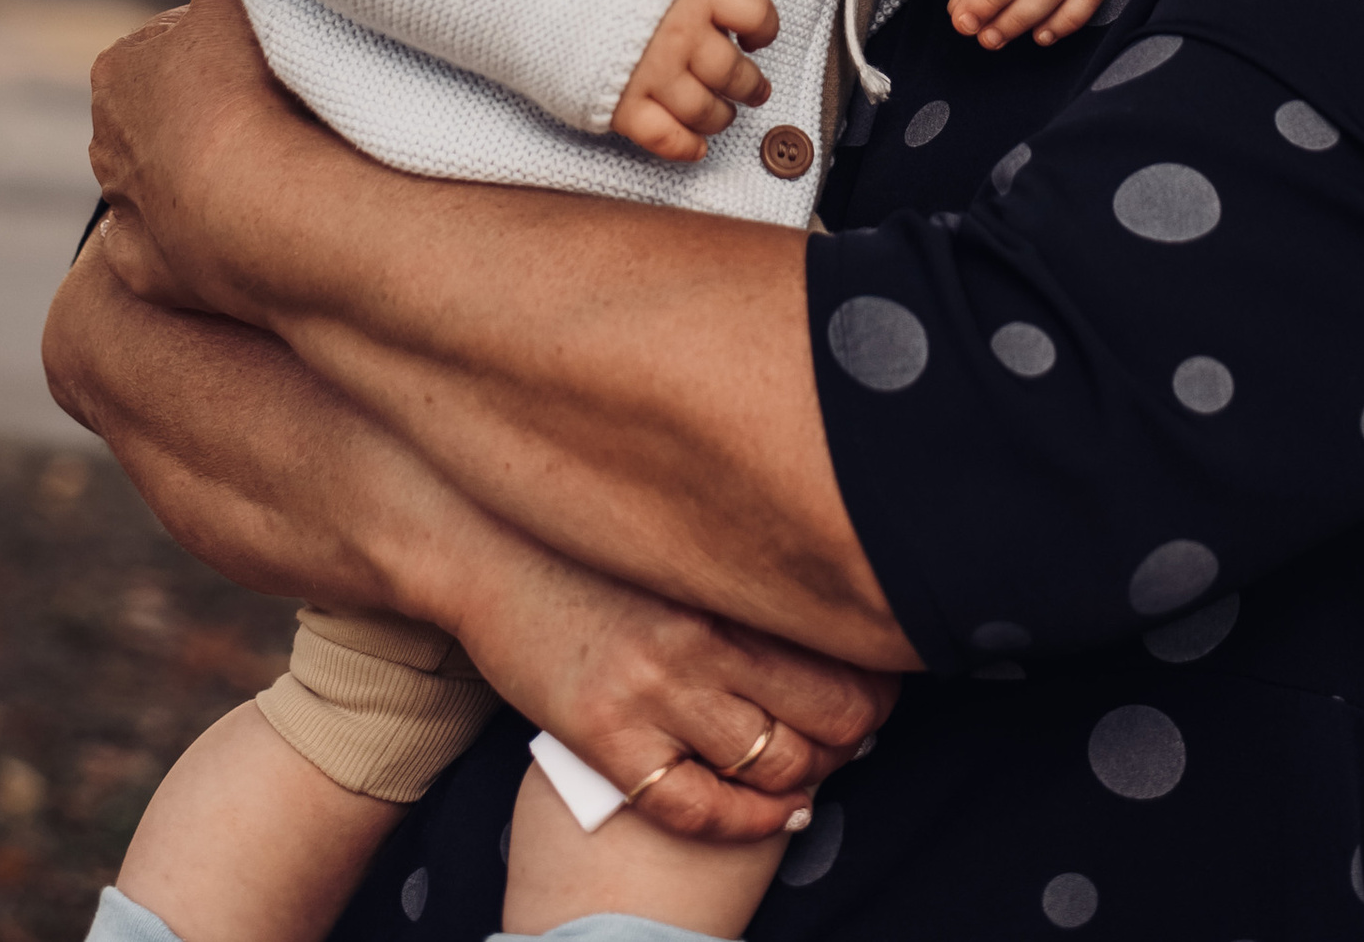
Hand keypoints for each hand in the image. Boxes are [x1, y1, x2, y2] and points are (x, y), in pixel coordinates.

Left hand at [86, 0, 303, 314]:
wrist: (249, 209)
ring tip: (273, 165)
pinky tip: (249, 220)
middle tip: (275, 102)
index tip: (266, 49)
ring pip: (167, 182)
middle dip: (208, 109)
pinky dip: (205, 236)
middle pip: (166, 114)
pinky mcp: (151, 274)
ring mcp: (127, 215)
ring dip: (207, 174)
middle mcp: (106, 145)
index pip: (170, 45)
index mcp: (119, 73)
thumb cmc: (241, 89)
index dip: (220, 44)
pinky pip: (178, 248)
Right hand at [454, 533, 892, 845]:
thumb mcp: (680, 539)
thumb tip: (824, 612)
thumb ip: (745, 572)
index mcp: (729, 576)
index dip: (880, 680)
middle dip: (858, 737)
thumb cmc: (589, 539)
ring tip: (810, 774)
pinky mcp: (608, 738)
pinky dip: (748, 823)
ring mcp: (655, 690)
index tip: (882, 687)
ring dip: (809, 780)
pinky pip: (700, 809)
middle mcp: (704, 633)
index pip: (845, 645)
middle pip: (832, 712)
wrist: (482, 546)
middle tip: (853, 739)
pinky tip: (767, 816)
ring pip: (777, 765)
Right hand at [612, 0, 779, 162]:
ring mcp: (652, 73)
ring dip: (720, 117)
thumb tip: (715, 1)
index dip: (763, 28)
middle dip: (749, 85)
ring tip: (722, 114)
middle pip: (733, 72)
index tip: (756, 38)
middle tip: (754, 90)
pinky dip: (686, 147)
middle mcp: (680, 34)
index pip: (754, 12)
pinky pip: (665, 137)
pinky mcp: (622, 105)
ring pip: (705, 110)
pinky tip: (696, 147)